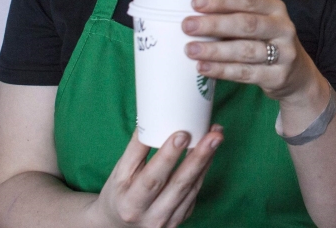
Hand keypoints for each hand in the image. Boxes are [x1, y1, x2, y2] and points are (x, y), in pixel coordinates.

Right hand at [90, 127, 222, 227]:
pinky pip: (196, 190)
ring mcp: (170, 221)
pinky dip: (204, 169)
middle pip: (179, 184)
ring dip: (207, 159)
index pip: (152, 179)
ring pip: (193, 187)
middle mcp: (152, 217)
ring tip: (216, 136)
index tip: (182, 134)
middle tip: (213, 135)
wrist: (121, 224)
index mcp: (131, 204)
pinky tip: (210, 150)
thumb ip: (136, 149)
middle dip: (198, 157)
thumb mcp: (120, 173)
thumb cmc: (120, 194)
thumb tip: (151, 118)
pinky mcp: (183, 217)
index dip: (168, 157)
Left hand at [182, 0, 320, 102]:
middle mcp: (283, 28)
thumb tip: (196, 12)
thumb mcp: (260, 23)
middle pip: (247, 24)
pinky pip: (245, 73)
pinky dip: (222, 70)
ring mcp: (284, 54)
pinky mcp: (278, 76)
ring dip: (215, 50)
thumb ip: (235, 16)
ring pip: (245, 50)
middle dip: (214, 24)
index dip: (221, 0)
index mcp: (275, 9)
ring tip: (191, 50)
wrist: (297, 76)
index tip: (196, 3)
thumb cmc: (268, 43)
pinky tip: (203, 68)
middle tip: (188, 26)